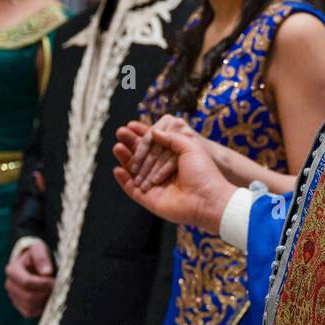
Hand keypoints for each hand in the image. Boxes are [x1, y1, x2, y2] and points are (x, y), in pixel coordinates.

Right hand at [5, 239, 54, 317]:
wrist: (36, 263)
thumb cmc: (38, 255)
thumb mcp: (39, 249)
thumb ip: (41, 257)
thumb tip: (46, 272)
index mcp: (12, 271)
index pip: (27, 282)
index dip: (43, 284)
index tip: (54, 280)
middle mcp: (10, 285)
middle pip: (29, 297)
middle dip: (45, 293)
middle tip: (56, 287)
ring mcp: (14, 297)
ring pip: (29, 307)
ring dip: (44, 301)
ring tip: (52, 291)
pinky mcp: (20, 306)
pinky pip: (29, 313)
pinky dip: (40, 308)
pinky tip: (47, 298)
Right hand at [112, 123, 233, 231]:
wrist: (207, 198)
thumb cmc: (203, 173)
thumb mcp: (190, 147)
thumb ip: (172, 138)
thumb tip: (154, 131)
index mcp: (173, 160)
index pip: (154, 145)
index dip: (143, 135)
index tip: (131, 125)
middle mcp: (163, 173)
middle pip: (142, 157)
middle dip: (130, 144)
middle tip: (120, 132)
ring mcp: (155, 187)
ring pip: (134, 172)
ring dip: (125, 159)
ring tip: (117, 146)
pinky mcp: (149, 200)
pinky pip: (132, 190)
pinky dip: (123, 180)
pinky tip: (117, 168)